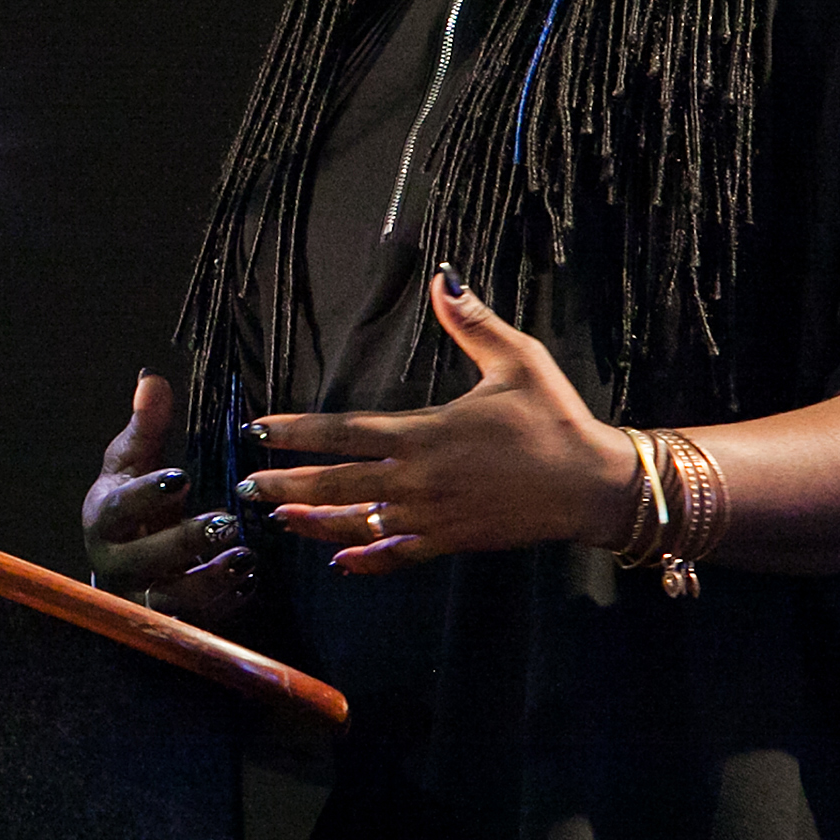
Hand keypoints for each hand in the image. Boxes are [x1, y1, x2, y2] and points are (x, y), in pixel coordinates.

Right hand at [81, 368, 249, 622]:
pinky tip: (249, 584)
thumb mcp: (134, 462)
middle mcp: (114, 563)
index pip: (119, 509)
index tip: (182, 477)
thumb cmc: (134, 504)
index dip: (148, 495)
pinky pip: (195, 624)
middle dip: (184, 543)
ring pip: (169, 601)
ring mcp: (139, 598)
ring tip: (245, 559)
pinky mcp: (166, 624)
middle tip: (226, 523)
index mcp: (103, 518)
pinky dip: (223, 606)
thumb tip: (152, 378)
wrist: (123, 561)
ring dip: (208, 581)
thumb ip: (146, 426)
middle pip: (143, 561)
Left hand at [241, 268, 637, 573]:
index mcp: (425, 433)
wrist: (593, 484)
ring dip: (315, 521)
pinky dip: (368, 559)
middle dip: (287, 483)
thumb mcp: (518, 360)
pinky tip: (342, 562)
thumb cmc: (555, 418)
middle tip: (246, 486)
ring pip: (359, 522)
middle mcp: (418, 478)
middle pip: (336, 483)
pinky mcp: (451, 541)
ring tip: (278, 519)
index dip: (297, 431)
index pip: (344, 431)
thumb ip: (472, 322)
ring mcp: (432, 515)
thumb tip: (443, 277)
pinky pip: (399, 554)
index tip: (259, 429)